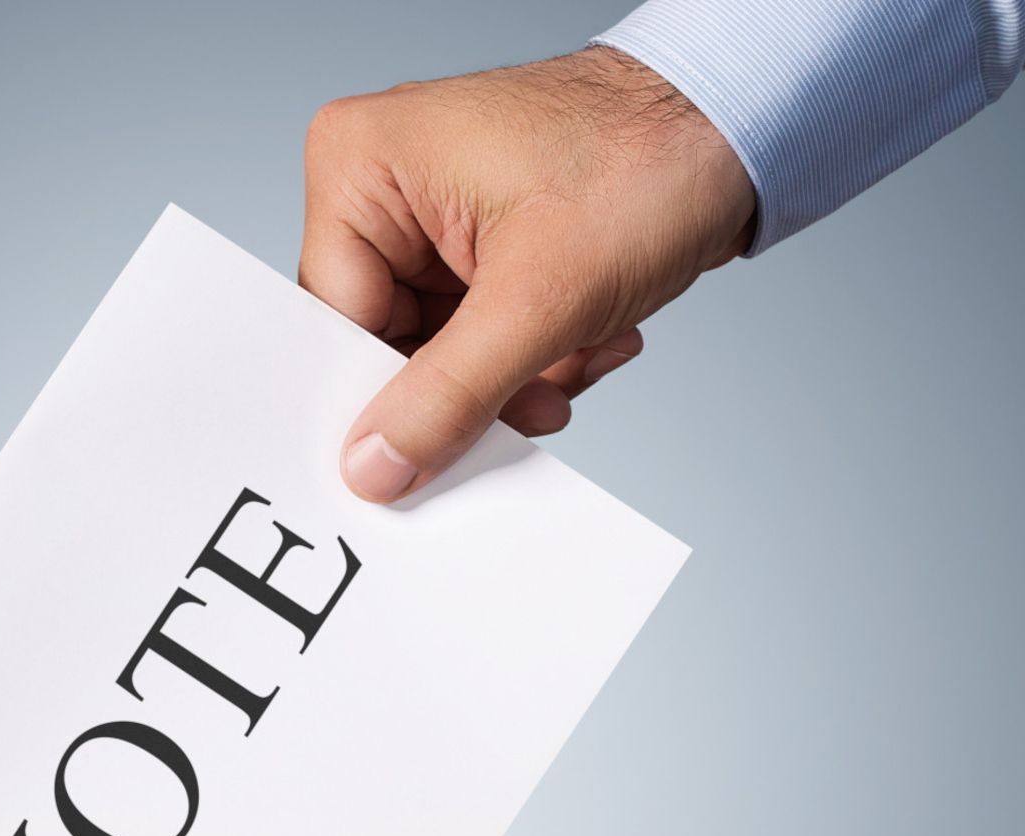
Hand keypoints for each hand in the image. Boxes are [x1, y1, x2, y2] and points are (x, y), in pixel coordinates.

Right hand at [301, 47, 754, 502]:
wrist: (746, 123)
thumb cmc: (649, 156)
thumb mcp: (540, 298)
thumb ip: (446, 394)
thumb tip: (374, 467)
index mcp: (358, 165)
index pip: (333, 320)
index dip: (380, 394)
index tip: (420, 454)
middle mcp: (383, 182)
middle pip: (384, 340)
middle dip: (469, 385)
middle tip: (530, 403)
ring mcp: (432, 212)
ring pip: (438, 349)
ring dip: (516, 375)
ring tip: (579, 354)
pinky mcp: (479, 239)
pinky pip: (476, 333)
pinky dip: (536, 352)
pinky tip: (590, 335)